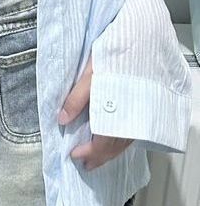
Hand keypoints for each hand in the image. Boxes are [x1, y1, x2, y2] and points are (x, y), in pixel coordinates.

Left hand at [58, 54, 133, 169]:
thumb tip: (62, 119)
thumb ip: (76, 100)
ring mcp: (140, 113)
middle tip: (87, 163)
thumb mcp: (89, 76)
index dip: (89, 152)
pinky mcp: (143, 106)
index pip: (102, 143)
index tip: (75, 155)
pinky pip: (132, 132)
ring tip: (98, 155)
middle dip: (99, 157)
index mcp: (116, 113)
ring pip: (125, 141)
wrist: (140, 41)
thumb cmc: (114, 56)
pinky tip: (114, 137)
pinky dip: (121, 139)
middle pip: (115, 146)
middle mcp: (131, 118)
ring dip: (111, 150)